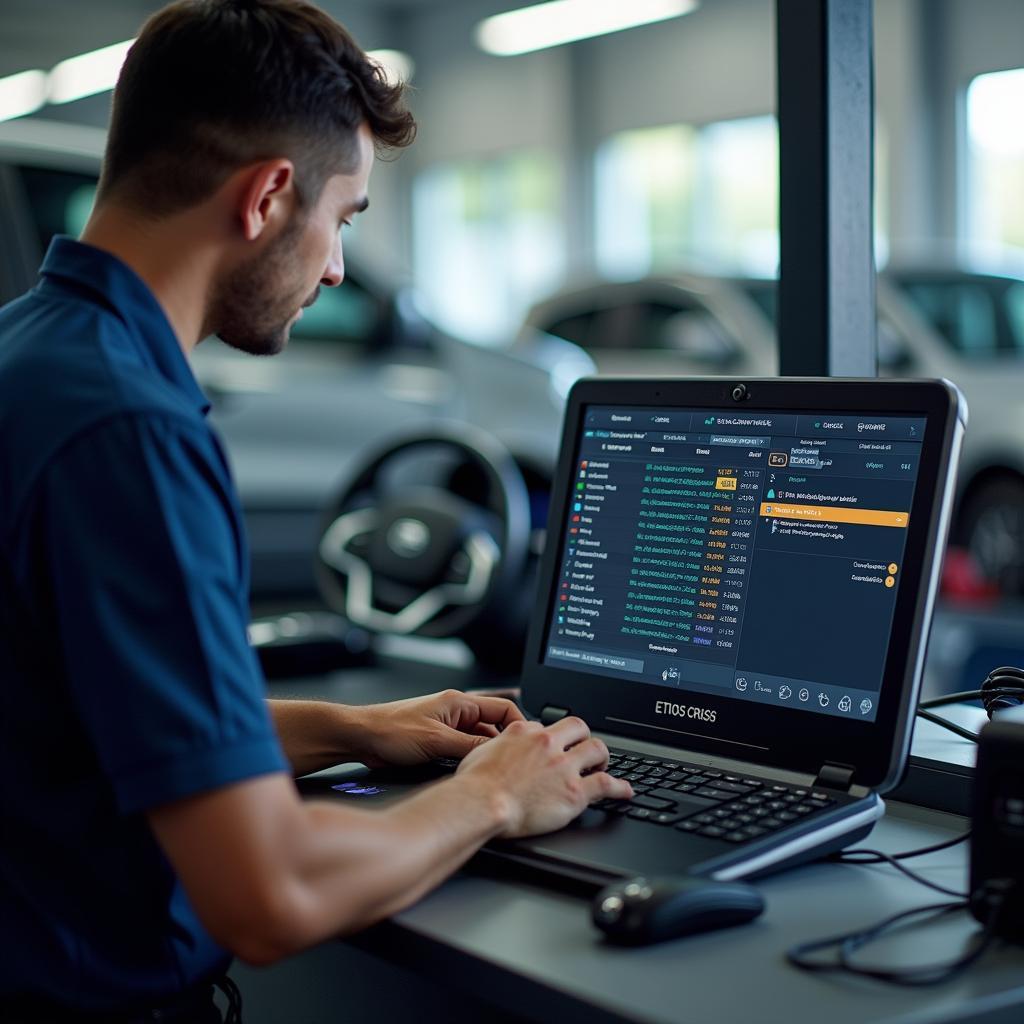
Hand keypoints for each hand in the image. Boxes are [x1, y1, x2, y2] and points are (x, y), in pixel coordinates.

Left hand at [354, 689, 525, 767]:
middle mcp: (456, 713)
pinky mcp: (438, 742)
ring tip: (493, 772)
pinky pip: (464, 751)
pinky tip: (470, 774)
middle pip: (493, 727)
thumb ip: (469, 747)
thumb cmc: (390, 730)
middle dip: (503, 745)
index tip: (525, 746)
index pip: (503, 708)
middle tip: (512, 765)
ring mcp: (447, 728)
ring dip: (484, 755)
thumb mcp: (436, 741)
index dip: (518, 726)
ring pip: (479, 741)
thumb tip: (498, 754)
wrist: (360, 738)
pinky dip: (470, 761)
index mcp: (460, 703)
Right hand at [455, 716, 632, 837]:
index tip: (557, 744)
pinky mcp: (574, 792)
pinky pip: (606, 784)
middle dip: (584, 738)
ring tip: (603, 766)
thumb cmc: (475, 784)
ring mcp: (563, 767)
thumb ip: (500, 745)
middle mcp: (548, 744)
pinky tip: (624, 791)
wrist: (482, 803)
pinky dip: (619, 787)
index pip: (549, 725)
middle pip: (579, 727)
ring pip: (597, 750)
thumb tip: (502, 748)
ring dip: (602, 758)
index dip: (555, 736)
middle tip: (584, 749)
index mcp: (525, 731)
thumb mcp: (483, 750)